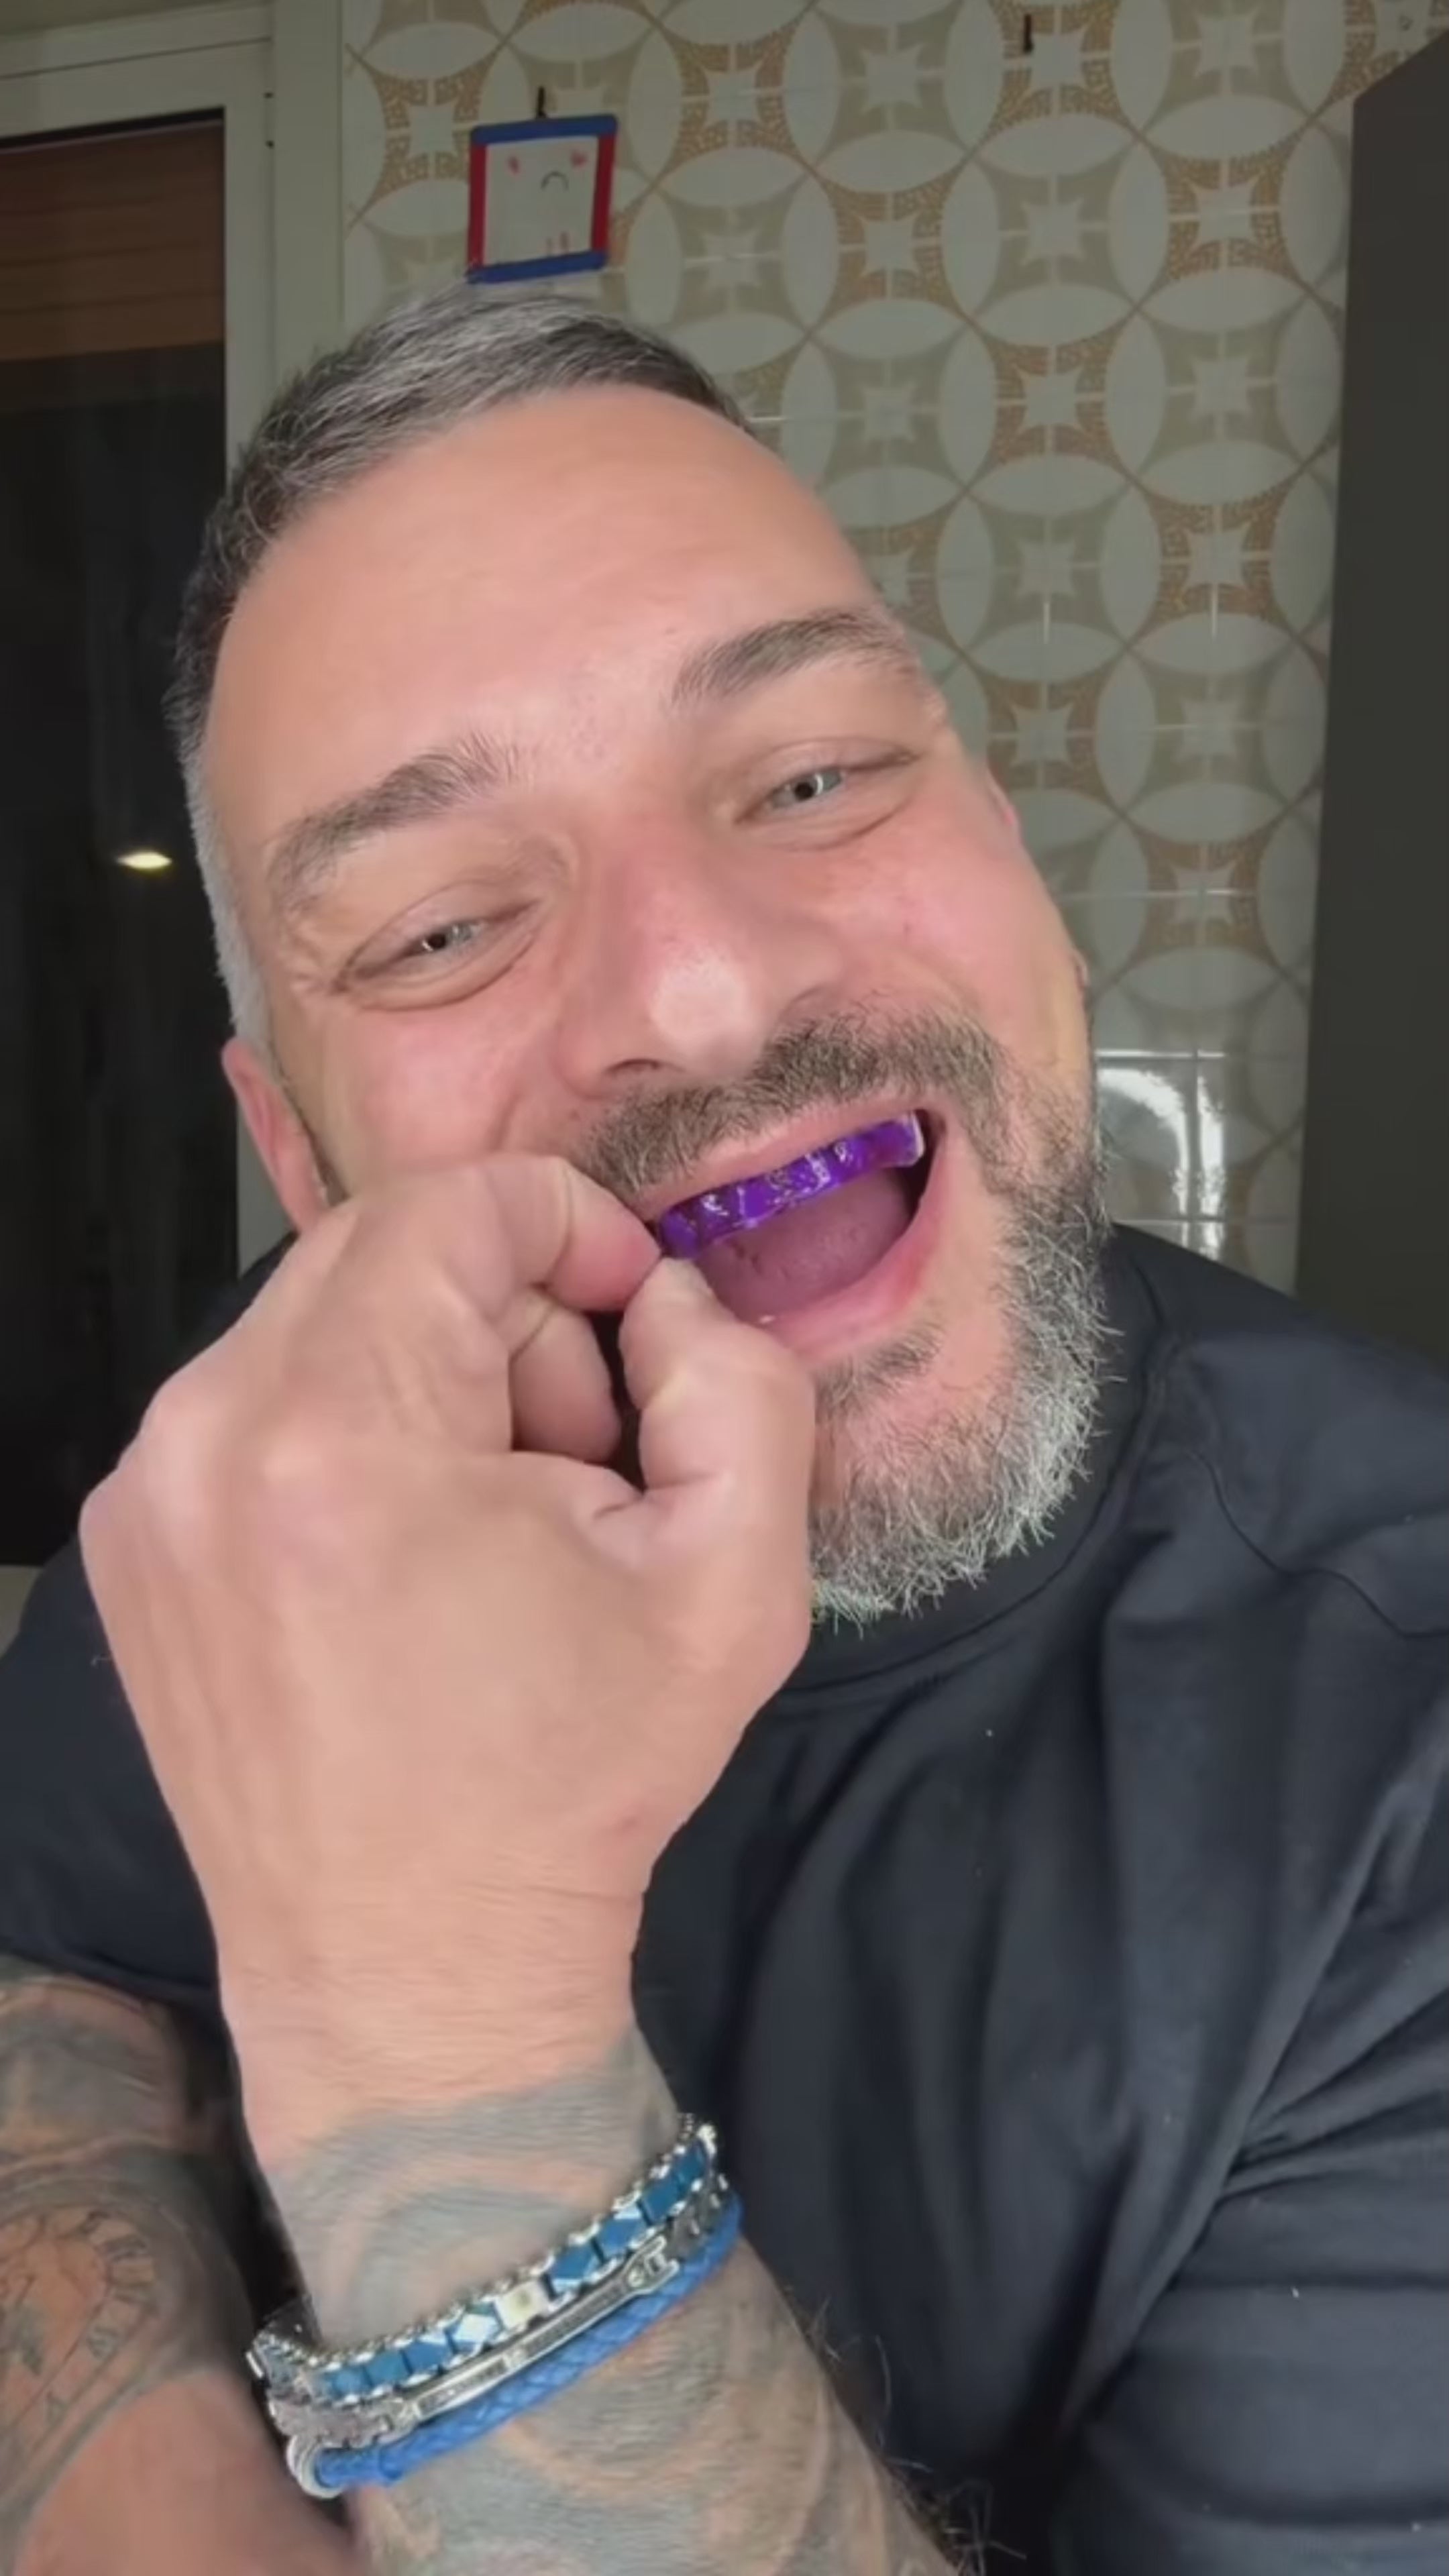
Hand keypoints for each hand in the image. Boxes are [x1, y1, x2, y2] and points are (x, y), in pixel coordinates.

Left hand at [79, 1160, 813, 2159]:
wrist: (409, 1969)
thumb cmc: (574, 1783)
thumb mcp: (736, 1587)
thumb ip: (738, 1387)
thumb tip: (663, 1297)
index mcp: (345, 1434)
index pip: (451, 1204)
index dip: (571, 1225)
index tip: (632, 1312)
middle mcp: (206, 1439)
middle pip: (379, 1254)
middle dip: (507, 1312)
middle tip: (579, 1451)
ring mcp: (147, 1494)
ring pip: (317, 1326)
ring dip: (429, 1376)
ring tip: (494, 1523)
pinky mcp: (129, 1543)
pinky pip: (256, 1406)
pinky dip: (349, 1435)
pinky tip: (406, 1560)